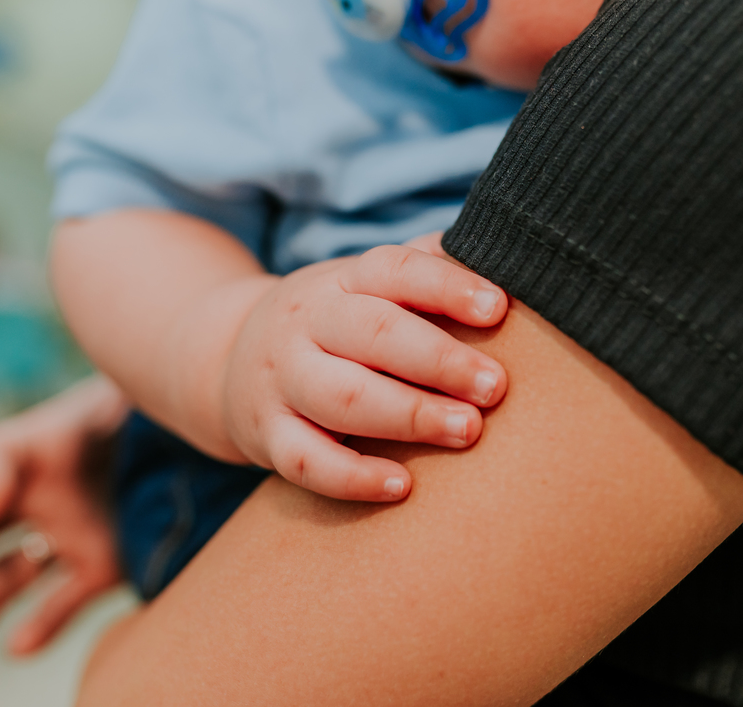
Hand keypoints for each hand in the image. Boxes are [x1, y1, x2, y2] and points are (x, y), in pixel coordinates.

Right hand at [0, 377, 128, 655]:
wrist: (185, 427)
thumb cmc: (122, 415)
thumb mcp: (71, 419)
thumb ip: (15, 454)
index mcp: (21, 461)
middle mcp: (35, 502)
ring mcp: (69, 535)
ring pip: (9, 577)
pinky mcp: (104, 565)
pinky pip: (64, 600)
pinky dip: (41, 624)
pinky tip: (18, 645)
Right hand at [222, 244, 508, 502]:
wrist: (227, 357)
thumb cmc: (338, 325)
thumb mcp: (367, 286)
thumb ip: (429, 269)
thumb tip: (516, 256)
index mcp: (343, 280)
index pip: (393, 270)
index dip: (446, 286)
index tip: (498, 308)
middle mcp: (307, 323)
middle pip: (372, 334)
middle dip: (439, 360)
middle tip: (496, 387)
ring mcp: (281, 379)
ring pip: (342, 397)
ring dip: (408, 415)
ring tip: (468, 430)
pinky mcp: (266, 434)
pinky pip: (305, 460)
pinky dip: (352, 477)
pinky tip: (403, 487)